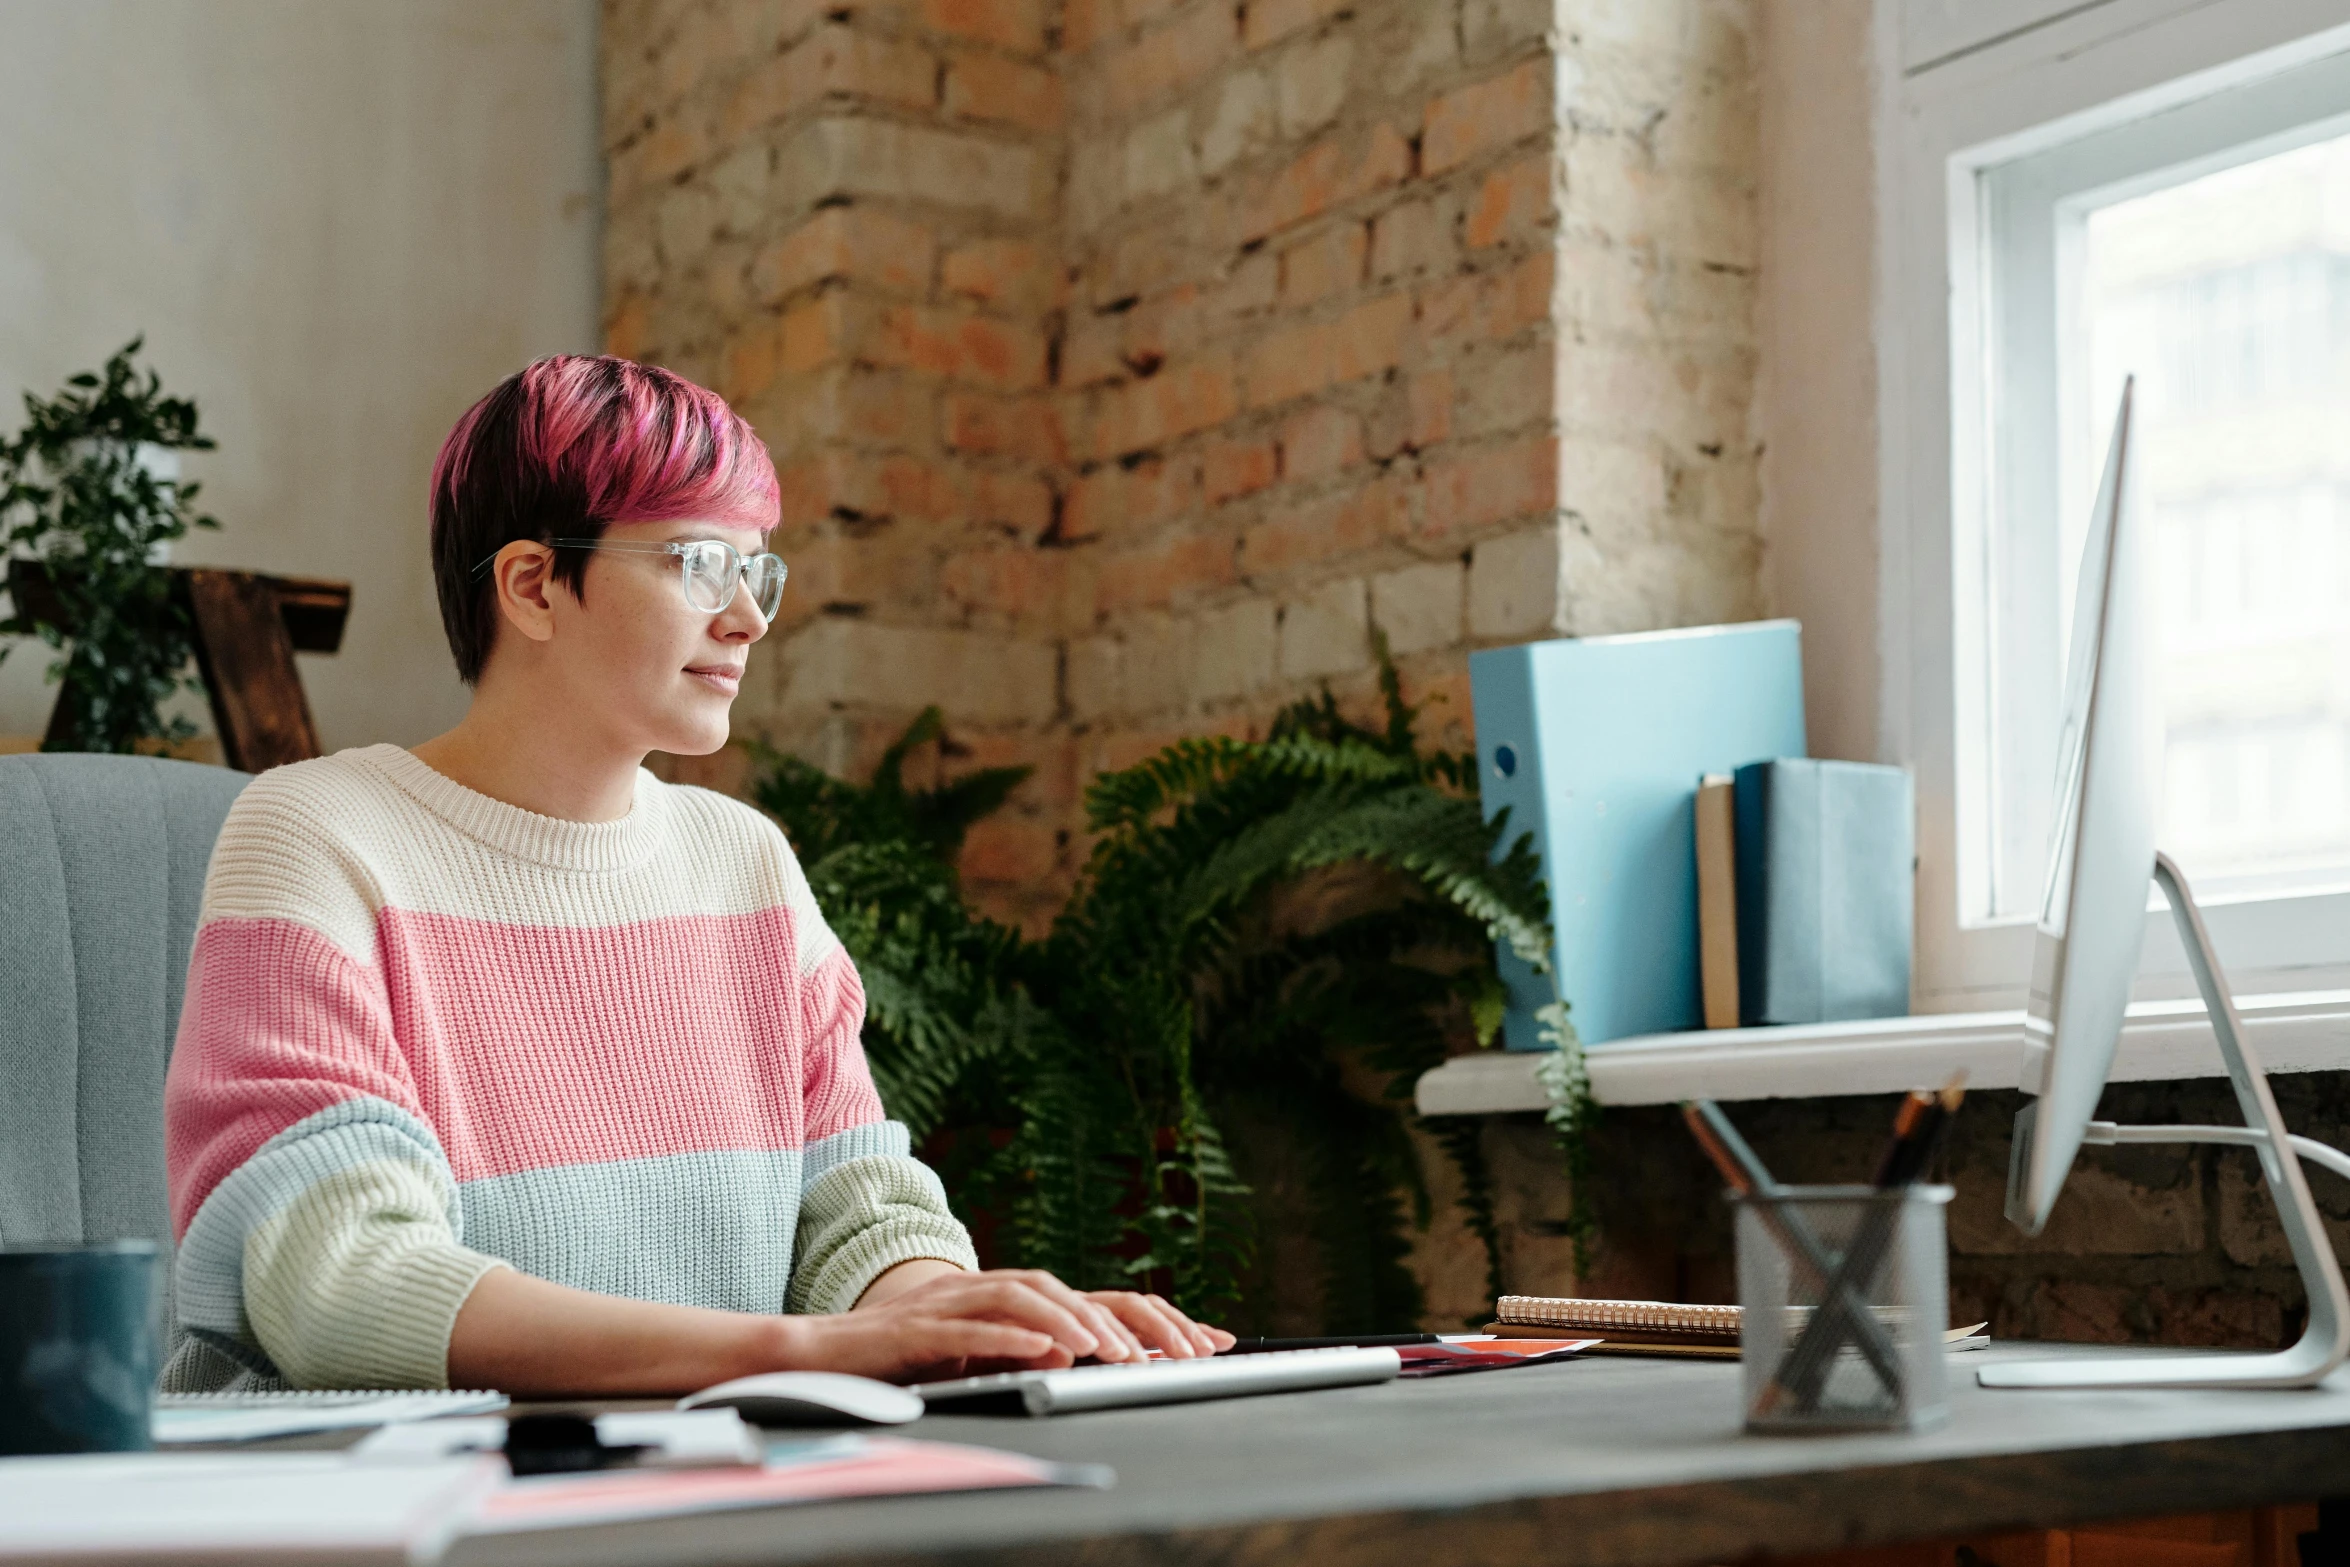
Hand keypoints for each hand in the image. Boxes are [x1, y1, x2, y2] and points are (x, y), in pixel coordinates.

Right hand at [802, 1264, 1234, 1383]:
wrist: (824, 1350)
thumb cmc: (906, 1355)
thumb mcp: (980, 1354)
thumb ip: (1028, 1351)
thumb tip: (1080, 1358)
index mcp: (1012, 1298)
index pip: (1096, 1299)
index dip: (1155, 1316)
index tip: (1210, 1339)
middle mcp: (990, 1289)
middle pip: (1072, 1289)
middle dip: (1129, 1320)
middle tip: (1177, 1350)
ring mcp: (956, 1300)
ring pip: (1027, 1296)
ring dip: (1075, 1322)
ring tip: (1112, 1351)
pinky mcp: (923, 1323)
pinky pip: (974, 1325)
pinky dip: (1012, 1335)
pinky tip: (1044, 1348)